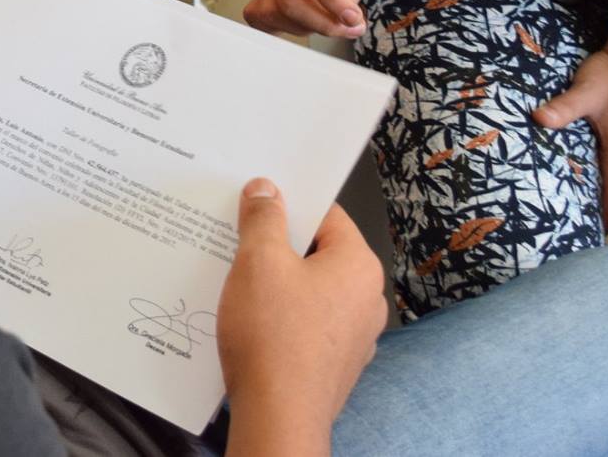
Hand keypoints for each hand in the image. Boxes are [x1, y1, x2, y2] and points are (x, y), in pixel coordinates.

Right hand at [218, 181, 384, 453]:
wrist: (279, 416)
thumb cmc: (274, 338)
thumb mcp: (259, 262)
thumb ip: (264, 219)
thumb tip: (266, 190)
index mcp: (359, 265)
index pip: (328, 215)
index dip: (289, 205)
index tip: (258, 203)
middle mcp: (367, 299)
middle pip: (319, 253)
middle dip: (279, 246)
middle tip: (240, 241)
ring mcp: (355, 335)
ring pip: (312, 290)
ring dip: (278, 283)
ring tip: (239, 282)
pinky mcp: (336, 363)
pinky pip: (308, 323)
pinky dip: (283, 316)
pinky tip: (252, 321)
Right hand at [246, 0, 374, 38]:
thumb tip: (346, 18)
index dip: (332, 0)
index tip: (353, 18)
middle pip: (290, 0)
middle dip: (323, 23)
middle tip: (349, 27)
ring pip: (276, 13)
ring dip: (308, 27)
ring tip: (329, 21)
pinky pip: (261, 17)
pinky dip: (279, 27)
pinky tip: (301, 23)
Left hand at [533, 48, 607, 230]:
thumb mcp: (585, 92)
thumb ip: (564, 107)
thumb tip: (538, 118)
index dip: (597, 228)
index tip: (574, 242)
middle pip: (607, 201)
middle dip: (586, 216)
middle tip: (556, 228)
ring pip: (605, 185)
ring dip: (586, 196)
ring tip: (556, 208)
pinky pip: (603, 168)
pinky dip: (588, 177)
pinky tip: (565, 175)